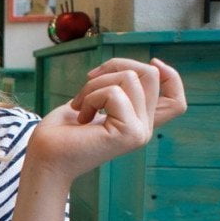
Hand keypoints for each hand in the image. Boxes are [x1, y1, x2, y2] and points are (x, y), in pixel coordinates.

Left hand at [30, 57, 186, 182]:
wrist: (44, 158)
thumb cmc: (60, 132)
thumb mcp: (92, 102)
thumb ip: (117, 89)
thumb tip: (136, 66)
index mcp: (138, 123)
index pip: (176, 100)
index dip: (171, 76)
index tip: (153, 62)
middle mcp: (144, 129)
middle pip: (151, 75)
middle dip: (114, 66)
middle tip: (88, 81)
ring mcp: (139, 132)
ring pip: (131, 78)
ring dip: (95, 84)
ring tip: (79, 105)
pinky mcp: (128, 133)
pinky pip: (114, 92)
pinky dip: (91, 95)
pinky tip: (81, 116)